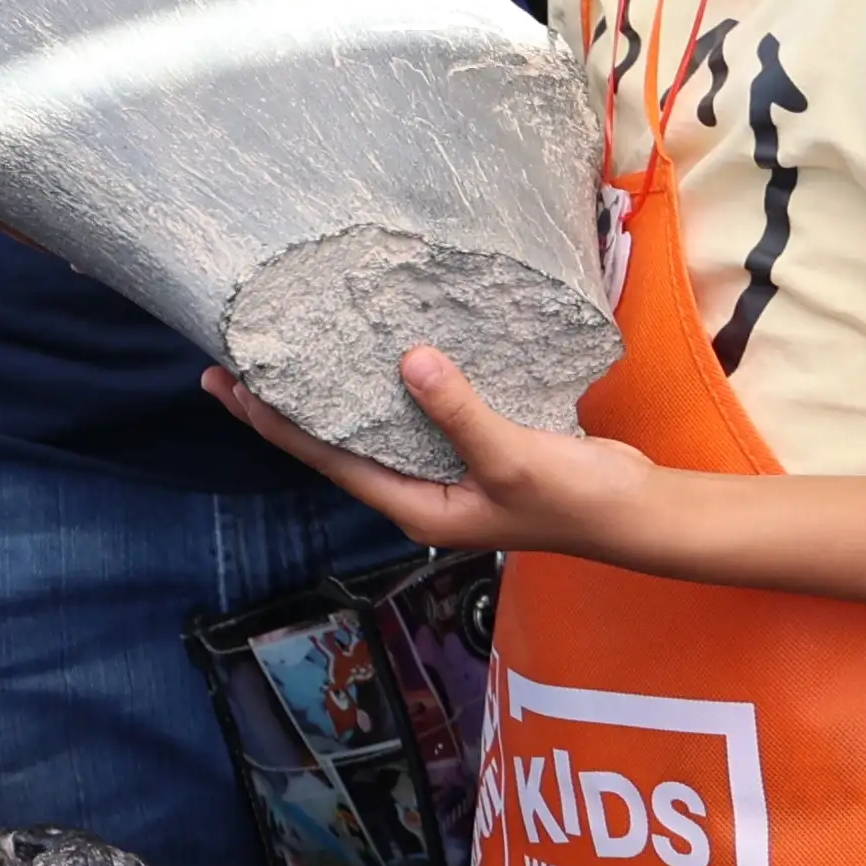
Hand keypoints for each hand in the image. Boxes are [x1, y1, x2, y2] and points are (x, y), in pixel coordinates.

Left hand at [203, 348, 665, 560]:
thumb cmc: (573, 498)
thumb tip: (408, 361)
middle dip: (287, 410)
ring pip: (371, 429)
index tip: (231, 388)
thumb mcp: (511, 455)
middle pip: (336, 446)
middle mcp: (419, 493)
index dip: (278, 425)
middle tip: (234, 367)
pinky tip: (377, 355)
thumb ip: (458, 412)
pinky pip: (413, 415)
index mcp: (416, 508)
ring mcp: (444, 473)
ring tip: (290, 354)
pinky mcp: (470, 449)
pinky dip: (388, 386)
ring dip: (331, 395)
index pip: (329, 461)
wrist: (634, 512)